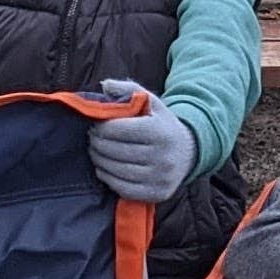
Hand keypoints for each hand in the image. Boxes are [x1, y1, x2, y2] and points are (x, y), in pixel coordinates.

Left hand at [86, 81, 197, 201]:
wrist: (188, 152)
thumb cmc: (161, 124)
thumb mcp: (151, 102)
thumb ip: (128, 89)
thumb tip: (105, 85)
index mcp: (159, 131)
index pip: (117, 130)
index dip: (100, 127)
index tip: (94, 125)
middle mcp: (162, 156)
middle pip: (114, 151)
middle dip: (97, 144)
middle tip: (91, 138)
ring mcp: (160, 177)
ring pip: (116, 170)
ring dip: (99, 160)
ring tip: (95, 152)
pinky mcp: (157, 193)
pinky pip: (122, 188)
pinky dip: (107, 178)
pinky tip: (104, 168)